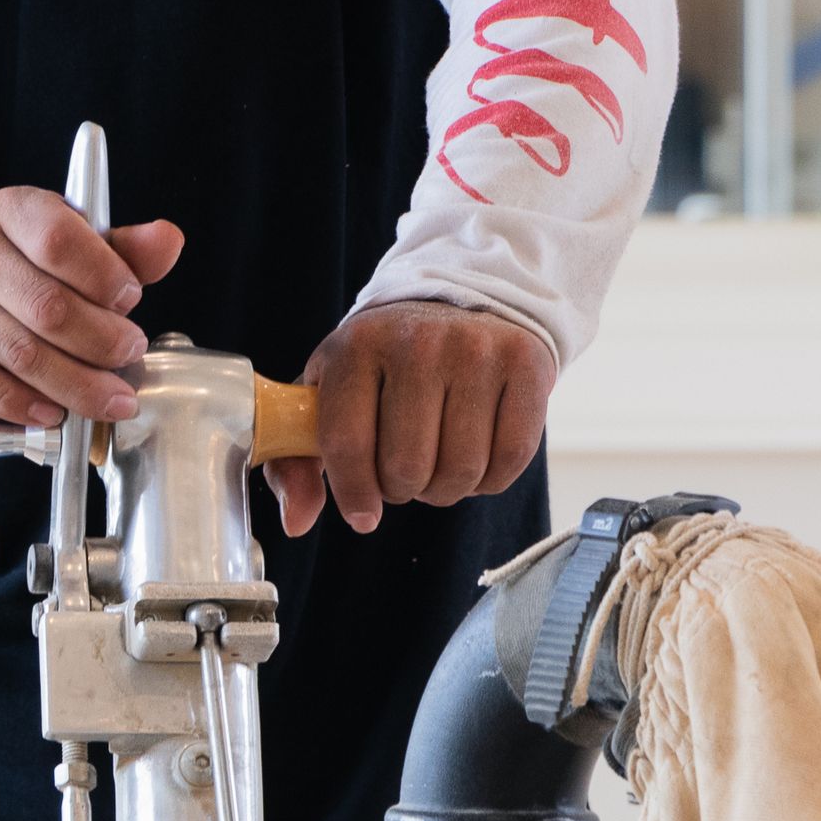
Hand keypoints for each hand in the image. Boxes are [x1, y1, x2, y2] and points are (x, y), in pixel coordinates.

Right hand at [0, 188, 183, 428]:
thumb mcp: (81, 252)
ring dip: (74, 384)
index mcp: (14, 210)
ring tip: (110, 398)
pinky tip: (51, 414)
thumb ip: (125, 251)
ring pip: (18, 350)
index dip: (104, 276)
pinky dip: (18, 403)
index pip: (58, 237)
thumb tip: (168, 239)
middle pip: (46, 304)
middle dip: (101, 341)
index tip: (131, 301)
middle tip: (130, 355)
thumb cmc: (33, 273)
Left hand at [263, 303, 553, 536]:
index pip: (346, 444)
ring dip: (447, 488)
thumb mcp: (329, 390)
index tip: (363, 514)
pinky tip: (477, 452)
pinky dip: (490, 478)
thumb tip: (297, 521)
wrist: (458, 299)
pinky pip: (510, 460)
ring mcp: (475, 349)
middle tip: (405, 470)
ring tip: (439, 459)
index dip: (354, 494)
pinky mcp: (525, 363)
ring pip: (461, 471)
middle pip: (407, 468)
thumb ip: (296, 459)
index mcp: (356, 345)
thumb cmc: (384, 361)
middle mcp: (417, 342)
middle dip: (403, 488)